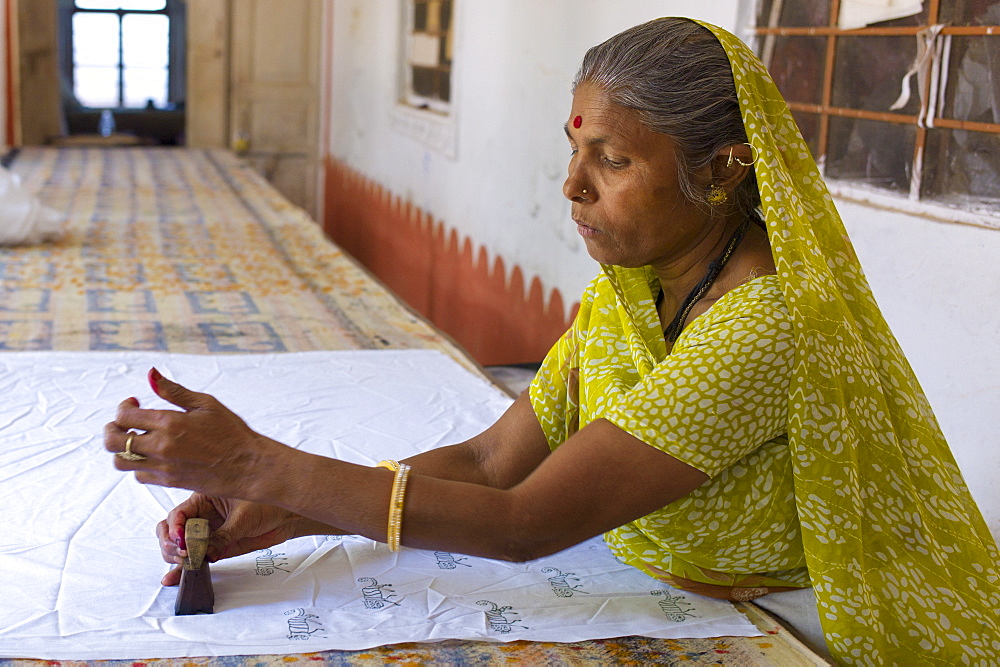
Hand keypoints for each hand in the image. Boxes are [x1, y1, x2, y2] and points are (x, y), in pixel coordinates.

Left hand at [104, 368, 286, 499]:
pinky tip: (153, 454)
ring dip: (122, 449)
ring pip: (121, 462)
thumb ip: (174, 391)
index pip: (124, 416)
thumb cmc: (232, 432)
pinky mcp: (169, 482)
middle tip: (123, 423)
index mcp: (170, 423)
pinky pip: (139, 475)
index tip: (135, 403)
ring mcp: (163, 467)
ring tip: (138, 440)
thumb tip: (151, 373)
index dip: (124, 407)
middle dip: (112, 429)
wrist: (248, 466)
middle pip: (113, 442)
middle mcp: (161, 447)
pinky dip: (138, 465)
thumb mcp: (206, 404)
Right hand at [157, 493, 305, 585]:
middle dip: (171, 544)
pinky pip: (195, 557)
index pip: (178, 514)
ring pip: (178, 546)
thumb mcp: (244, 517)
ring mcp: (207, 532)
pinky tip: (173, 578)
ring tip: (187, 564)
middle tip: (184, 554)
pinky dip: (183, 568)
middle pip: (170, 531)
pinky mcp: (215, 547)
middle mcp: (201, 515)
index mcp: (204, 497)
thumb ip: (224, 536)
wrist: (288, 516)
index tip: (181, 541)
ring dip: (175, 557)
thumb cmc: (269, 503)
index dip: (174, 528)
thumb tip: (205, 554)